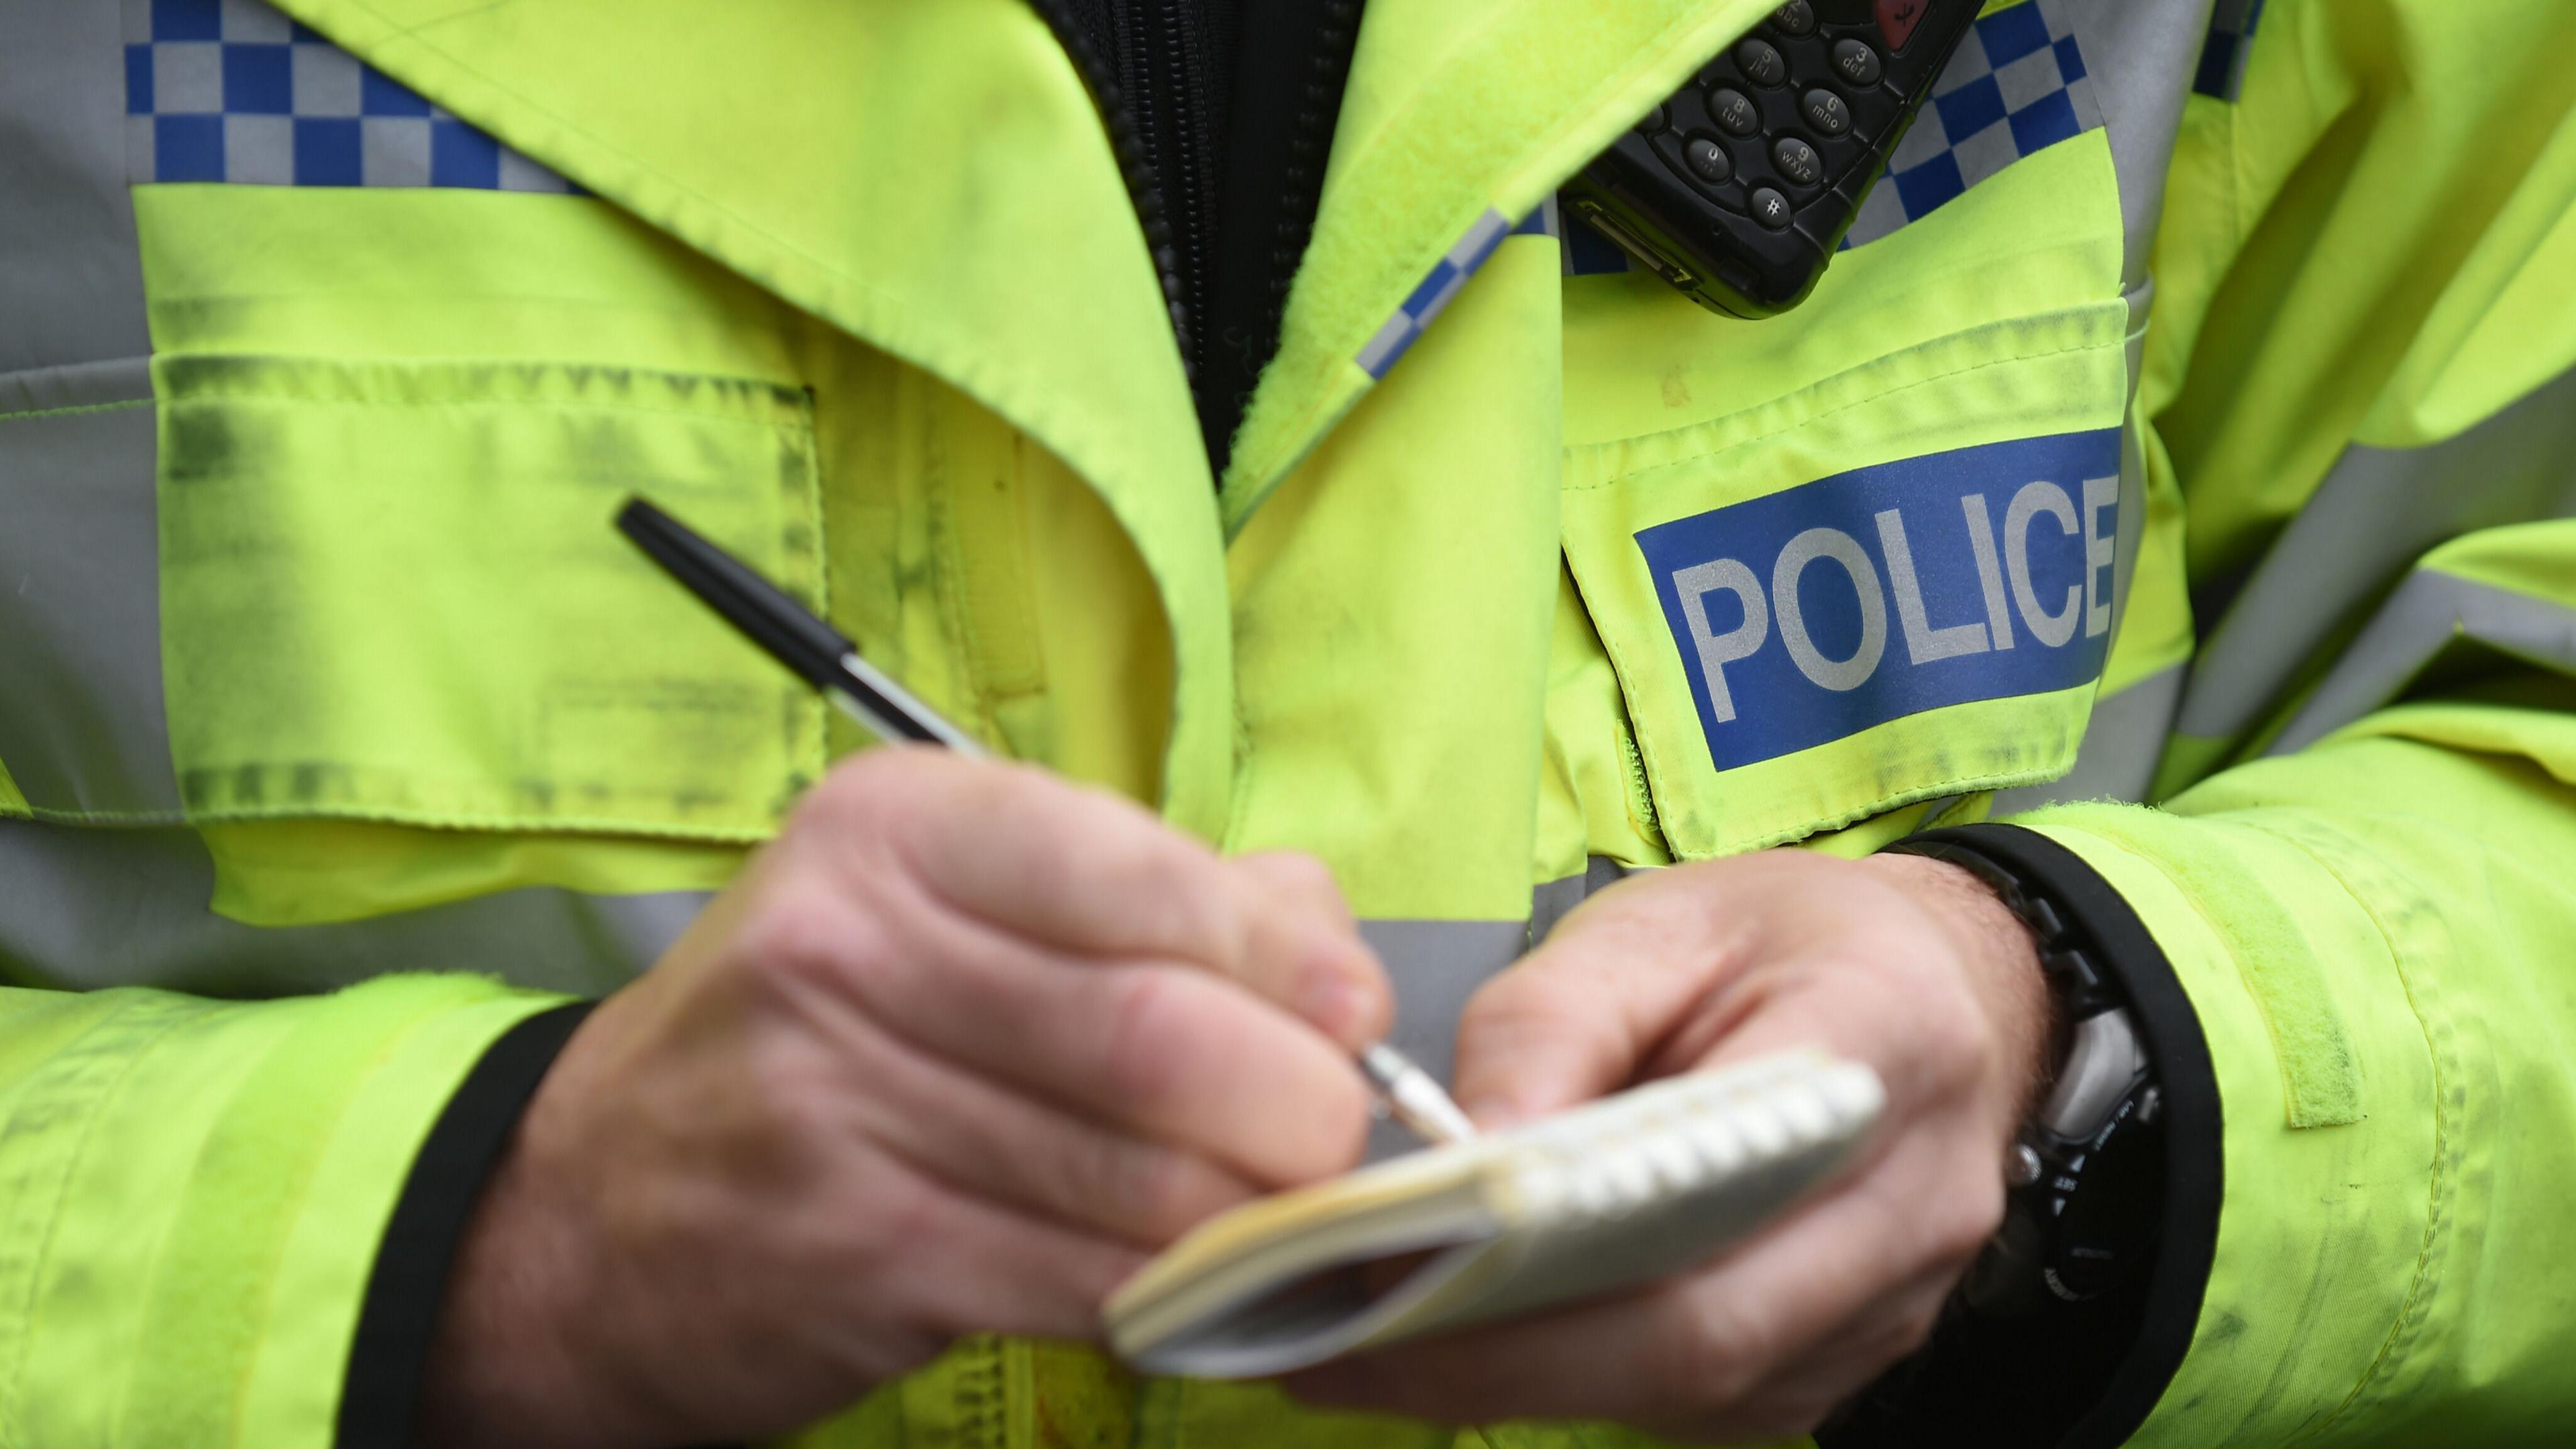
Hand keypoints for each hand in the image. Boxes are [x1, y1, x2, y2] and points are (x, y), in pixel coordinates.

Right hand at [418, 748, 1391, 1447]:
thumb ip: (1148, 897)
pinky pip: (1083, 1279)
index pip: (1142, 870)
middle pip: (1158, 1033)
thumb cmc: (816, 1039)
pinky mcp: (853, 1255)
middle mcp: (849, 948)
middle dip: (1296, 1101)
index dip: (1283, 954)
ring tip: (1274, 1212)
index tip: (1349, 1009)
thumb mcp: (943, 910)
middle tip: (1330, 1136)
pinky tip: (1186, 1280)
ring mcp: (837, 1108)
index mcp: (896, 830)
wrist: (584, 1216)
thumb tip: (1327, 947)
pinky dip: (1170, 1293)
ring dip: (1248, 1212)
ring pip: (1135, 1175)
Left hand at [1288, 849, 2048, 1441]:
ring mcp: (1895, 1300)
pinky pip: (1707, 1401)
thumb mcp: (1660, 919)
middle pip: (1697, 1333)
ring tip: (1369, 1336)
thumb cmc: (1788, 939)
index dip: (1543, 1256)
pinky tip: (1478, 1335)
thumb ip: (1549, 1021)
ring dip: (1523, 1377)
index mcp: (1877, 1042)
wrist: (1941, 986)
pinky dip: (1581, 1377)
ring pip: (1696, 1390)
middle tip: (1333, 1339)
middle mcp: (1910, 1197)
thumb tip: (1459, 1152)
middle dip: (1498, 1354)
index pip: (1708, 1188)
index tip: (1390, 1260)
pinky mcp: (1850, 1355)